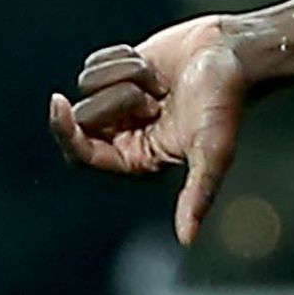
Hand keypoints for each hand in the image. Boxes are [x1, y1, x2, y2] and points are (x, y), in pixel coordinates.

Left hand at [52, 18, 256, 245]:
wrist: (235, 53)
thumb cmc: (227, 103)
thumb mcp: (212, 152)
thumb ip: (198, 194)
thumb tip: (188, 240)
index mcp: (138, 157)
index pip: (84, 153)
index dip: (65, 133)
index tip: (58, 104)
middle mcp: (126, 132)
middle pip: (82, 115)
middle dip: (117, 100)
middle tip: (156, 101)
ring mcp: (120, 100)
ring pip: (87, 84)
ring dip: (126, 76)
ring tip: (160, 83)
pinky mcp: (120, 71)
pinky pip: (95, 62)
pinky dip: (123, 58)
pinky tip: (154, 66)